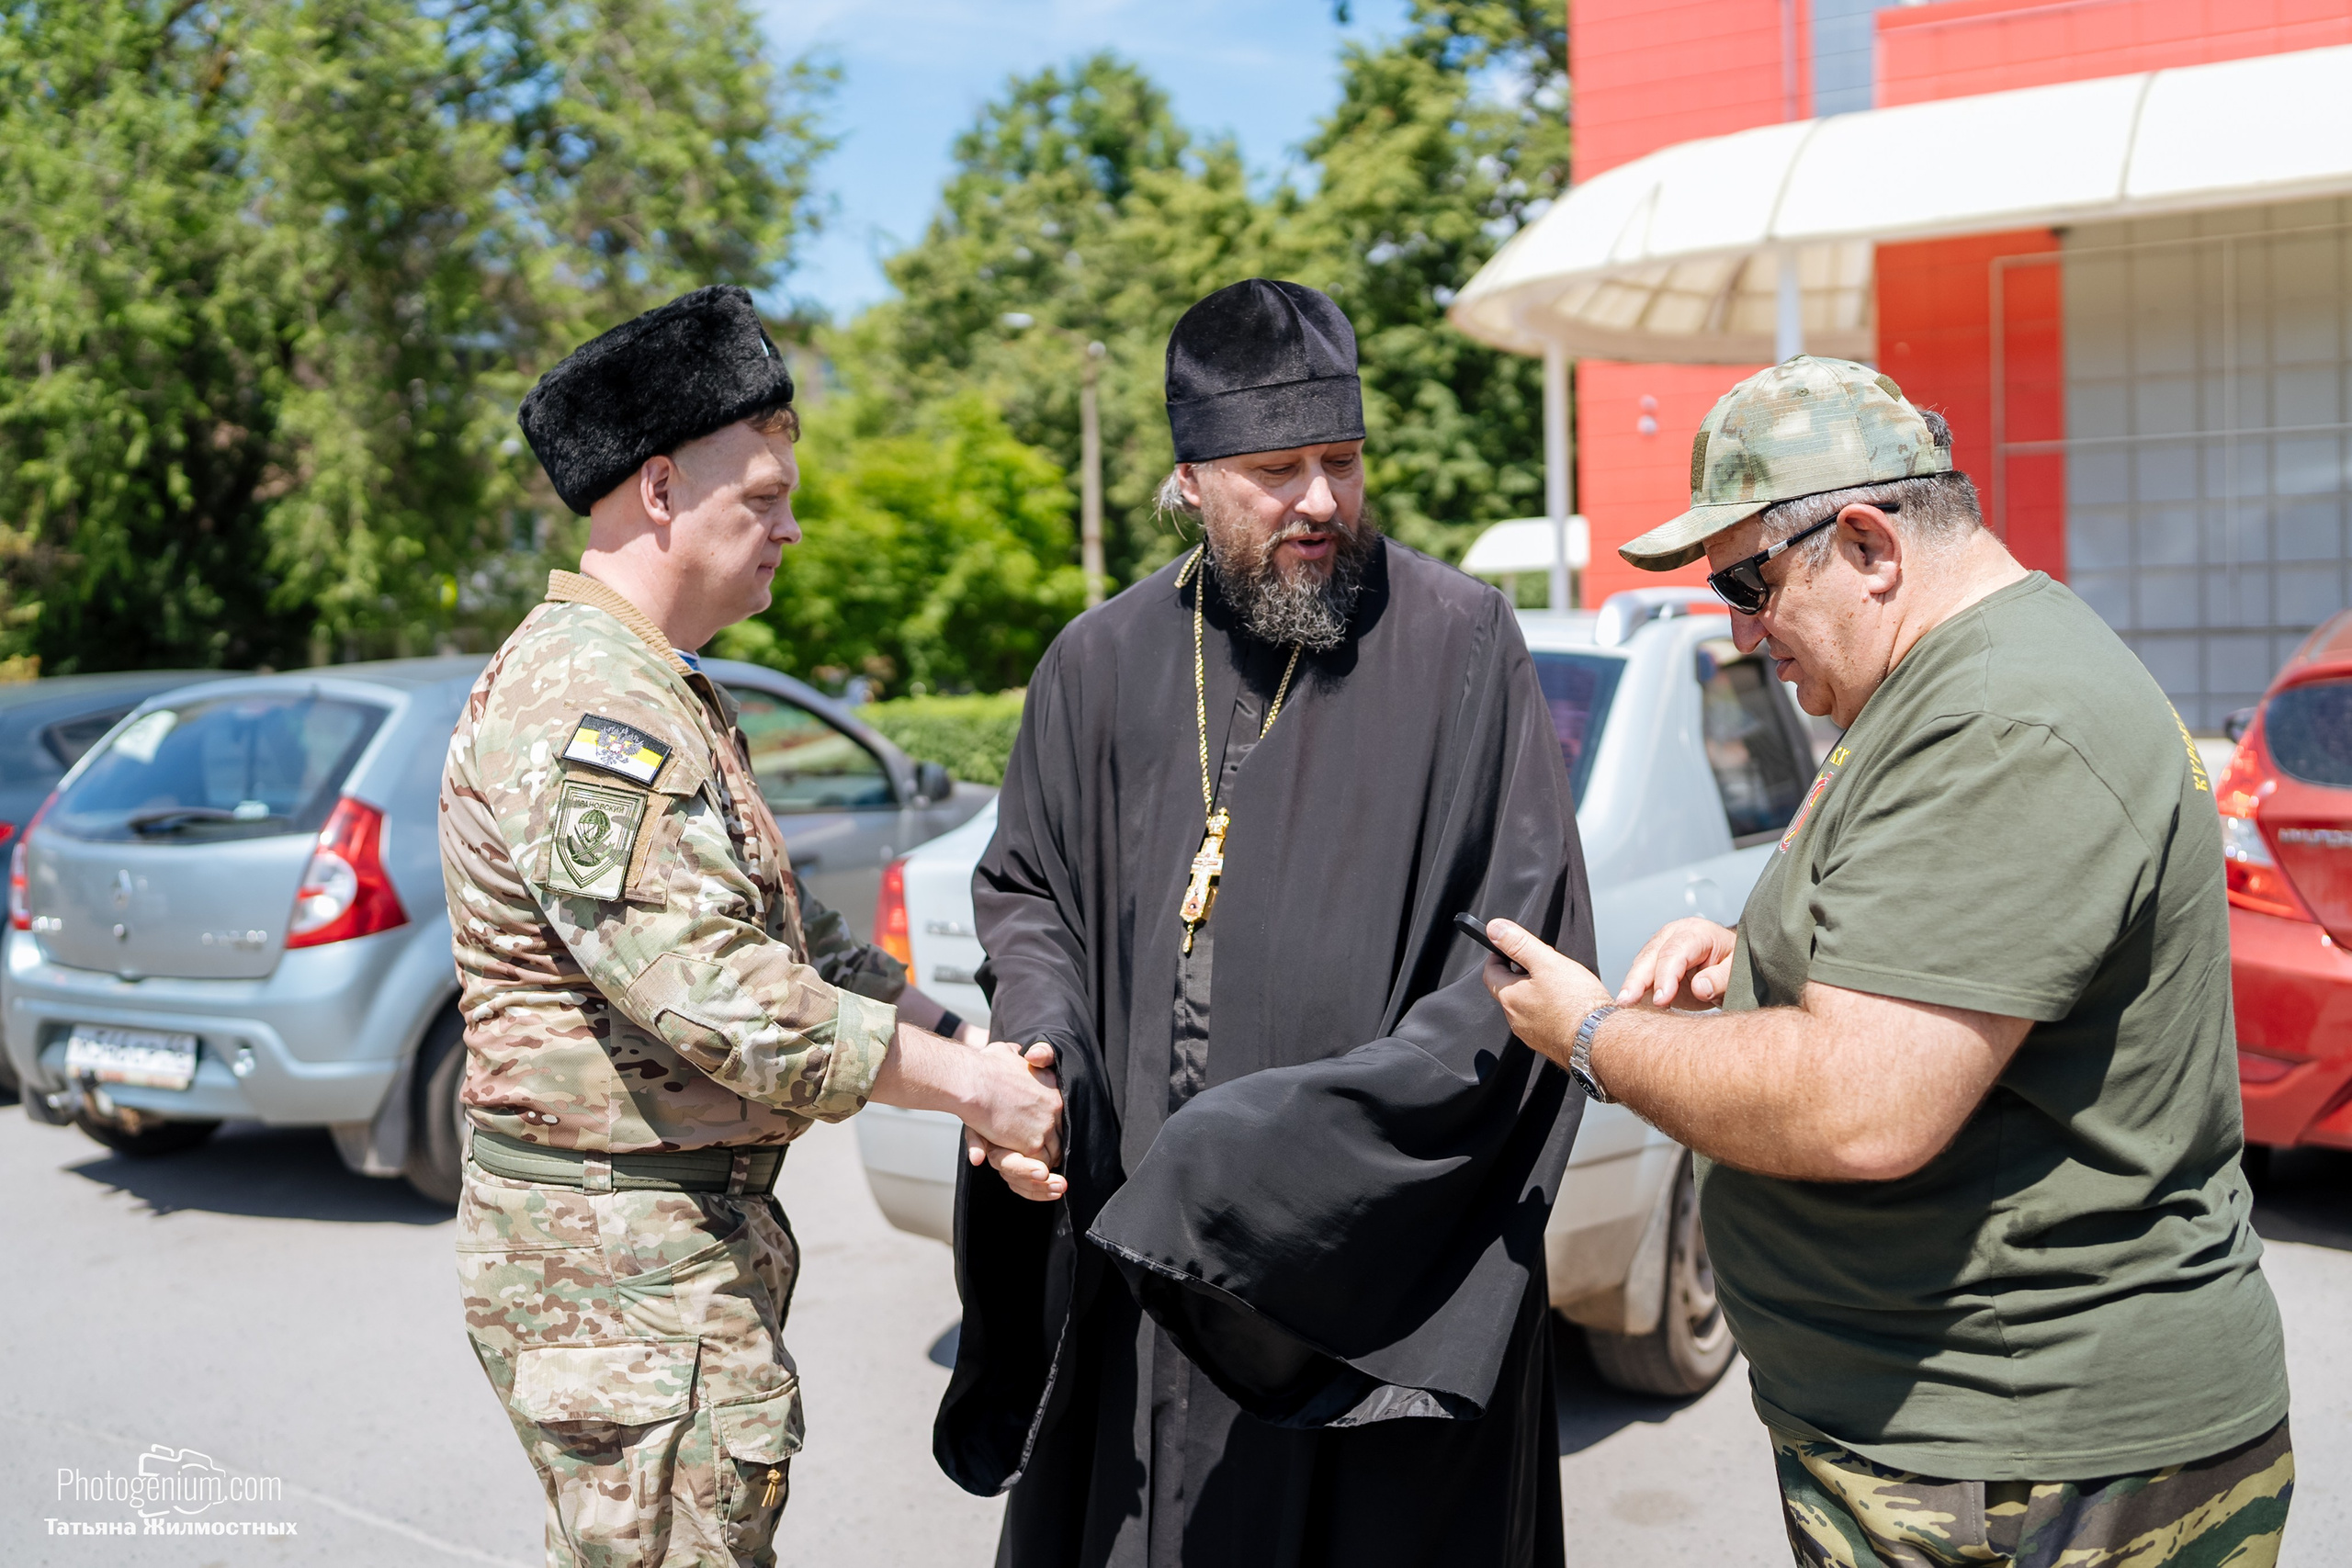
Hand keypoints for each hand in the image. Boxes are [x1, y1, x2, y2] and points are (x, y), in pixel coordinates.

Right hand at [962, 1043, 1065, 1201]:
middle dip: (1052, 1149)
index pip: (1061, 1115)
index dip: (1052, 1128)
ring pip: (1053, 1153)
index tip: (1045, 1136)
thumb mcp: (1006, 1052)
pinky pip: (1041, 1165)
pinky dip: (1036, 1171)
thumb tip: (1028, 1054)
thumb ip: (1016, 1055)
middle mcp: (1056, 1107)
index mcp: (1053, 1087)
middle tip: (1045, 1162)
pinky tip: (1031, 1173)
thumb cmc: (984, 1065)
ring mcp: (1046, 1126)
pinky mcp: (1033, 1143)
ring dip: (1045, 1164)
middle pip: (1061, 1136)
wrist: (974, 1080)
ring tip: (1044, 1176)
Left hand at [1478, 918, 1612, 1068]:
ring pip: (1526, 1006)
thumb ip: (1518, 943)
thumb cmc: (1577, 1004)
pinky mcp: (1548, 1043)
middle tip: (1540, 962)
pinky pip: (1541, 1021)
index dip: (1498, 956)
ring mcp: (1531, 1034)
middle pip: (1508, 989)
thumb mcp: (1546, 962)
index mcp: (1510, 998)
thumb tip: (1494, 929)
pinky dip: (1548, 1009)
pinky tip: (1566, 1004)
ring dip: (1535, 991)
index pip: (1490, 973)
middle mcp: (1515, 1019)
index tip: (1506, 949)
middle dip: (1520, 973)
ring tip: (1558, 982)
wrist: (1600, 1040)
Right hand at [1618, 917, 1737, 1008]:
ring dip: (1632, 986)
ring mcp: (1660, 947)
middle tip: (1626, 1001)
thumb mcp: (1736, 971)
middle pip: (1650, 955)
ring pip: (1641, 965)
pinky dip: (1635, 990)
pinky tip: (1629, 1006)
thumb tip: (1699, 988)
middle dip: (1636, 979)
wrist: (1730, 964)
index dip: (1666, 975)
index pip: (1675, 952)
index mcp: (1696, 933)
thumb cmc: (1735, 965)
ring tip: (1623, 1005)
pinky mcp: (1653, 963)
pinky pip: (1641, 975)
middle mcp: (1673, 935)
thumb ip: (1720, 979)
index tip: (1662, 1000)